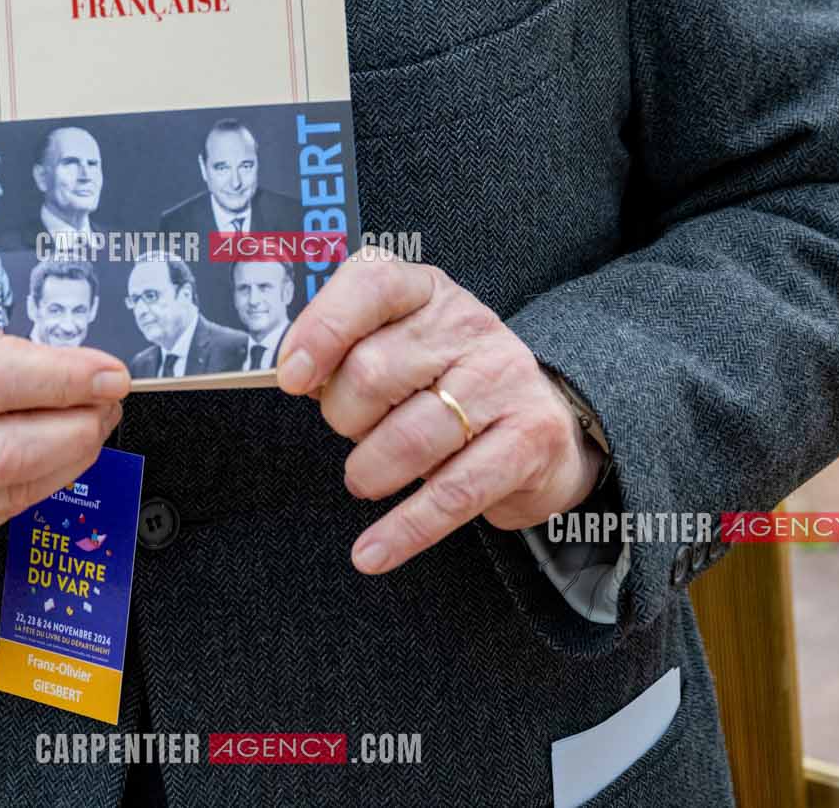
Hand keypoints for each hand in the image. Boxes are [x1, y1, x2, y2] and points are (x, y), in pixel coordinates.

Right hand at [0, 281, 128, 550]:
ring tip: (88, 429)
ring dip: (65, 462)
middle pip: (0, 450)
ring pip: (1, 490)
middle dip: (75, 432)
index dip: (63, 380)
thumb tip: (84, 338)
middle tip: (107, 407)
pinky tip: (50, 460)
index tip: (111, 374)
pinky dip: (33, 488)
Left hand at [276, 250, 599, 573]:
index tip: (290, 375)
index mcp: (427, 289)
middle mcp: (468, 324)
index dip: (323, 329)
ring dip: (368, 472)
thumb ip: (350, 348)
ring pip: (408, 438)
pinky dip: (403, 531)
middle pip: (374, 373)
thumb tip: (291, 375)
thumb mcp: (404, 343)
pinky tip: (371, 553)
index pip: (372, 284)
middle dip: (342, 418)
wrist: (549, 418)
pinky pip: (452, 495)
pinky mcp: (528, 441)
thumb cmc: (449, 380)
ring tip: (365, 478)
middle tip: (352, 431)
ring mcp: (503, 380)